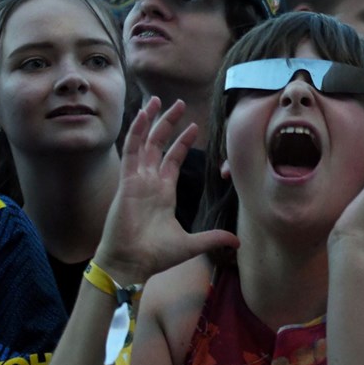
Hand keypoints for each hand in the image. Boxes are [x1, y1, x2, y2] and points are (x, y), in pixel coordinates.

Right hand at [93, 98, 238, 283]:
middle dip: (168, 123)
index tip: (194, 126)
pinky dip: (135, 132)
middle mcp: (149, 182)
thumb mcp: (191, 244)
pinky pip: (130, 151)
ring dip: (150, 121)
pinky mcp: (127, 182)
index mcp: (163, 192)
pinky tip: (142, 115)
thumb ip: (212, 238)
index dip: (182, 142)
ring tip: (158, 100)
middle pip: (159, 145)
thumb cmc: (154, 255)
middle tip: (178, 103)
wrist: (130, 264)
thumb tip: (236, 243)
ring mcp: (137, 180)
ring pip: (144, 142)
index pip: (173, 159)